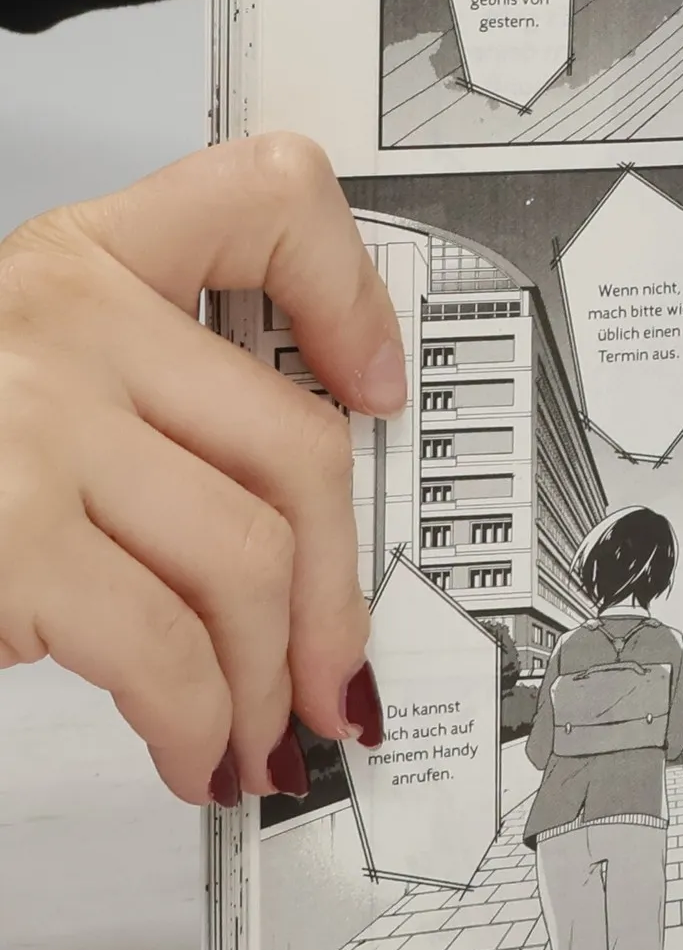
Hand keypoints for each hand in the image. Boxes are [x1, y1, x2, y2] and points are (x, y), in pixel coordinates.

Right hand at [0, 135, 405, 804]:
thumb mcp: (22, 382)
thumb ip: (144, 403)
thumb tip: (299, 536)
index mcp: (79, 259)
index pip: (266, 198)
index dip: (351, 292)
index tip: (378, 386)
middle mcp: (65, 319)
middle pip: (297, 446)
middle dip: (338, 592)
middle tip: (337, 670)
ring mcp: (35, 424)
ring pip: (249, 559)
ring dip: (269, 679)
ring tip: (256, 734)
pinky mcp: (11, 535)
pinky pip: (166, 647)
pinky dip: (199, 722)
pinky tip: (192, 751)